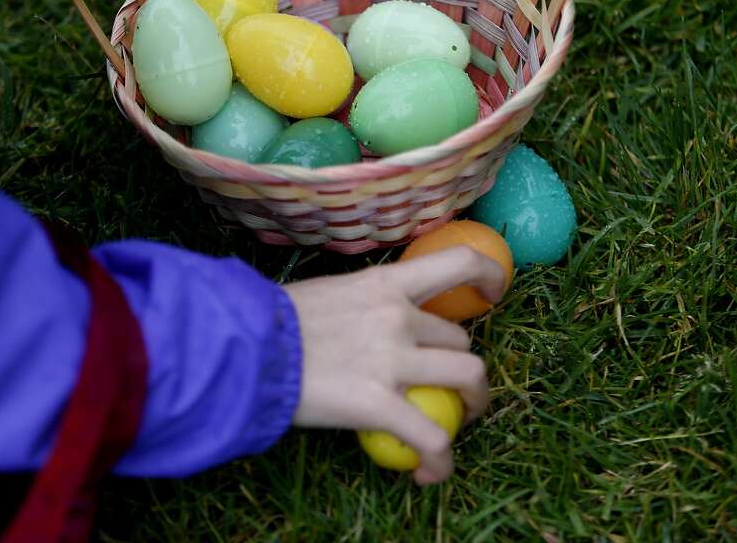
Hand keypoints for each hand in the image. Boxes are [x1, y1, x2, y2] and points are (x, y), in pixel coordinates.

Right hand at [283, 246, 508, 484]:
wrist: (242, 348)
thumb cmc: (272, 322)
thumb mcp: (327, 294)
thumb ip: (361, 304)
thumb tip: (370, 316)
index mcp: (384, 284)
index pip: (457, 263)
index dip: (488, 276)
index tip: (494, 293)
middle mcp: (398, 316)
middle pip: (459, 339)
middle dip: (461, 365)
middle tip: (449, 388)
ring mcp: (392, 360)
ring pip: (468, 378)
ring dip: (473, 404)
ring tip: (459, 423)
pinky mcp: (379, 404)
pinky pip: (431, 438)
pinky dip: (440, 459)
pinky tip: (430, 473)